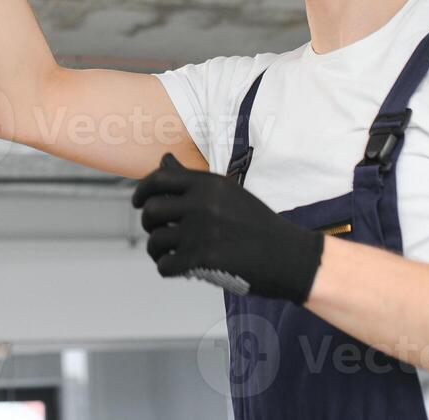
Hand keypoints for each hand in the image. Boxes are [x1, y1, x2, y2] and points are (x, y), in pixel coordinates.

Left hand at [132, 152, 323, 302]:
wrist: (290, 257)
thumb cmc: (258, 225)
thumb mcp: (228, 193)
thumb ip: (192, 180)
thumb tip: (163, 159)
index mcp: (209, 183)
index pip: (158, 179)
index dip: (140, 192)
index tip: (138, 203)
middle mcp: (203, 202)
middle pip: (151, 210)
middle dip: (149, 225)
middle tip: (159, 233)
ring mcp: (202, 230)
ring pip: (155, 241)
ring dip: (157, 251)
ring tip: (168, 255)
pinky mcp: (204, 259)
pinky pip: (166, 265)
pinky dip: (168, 269)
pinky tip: (178, 268)